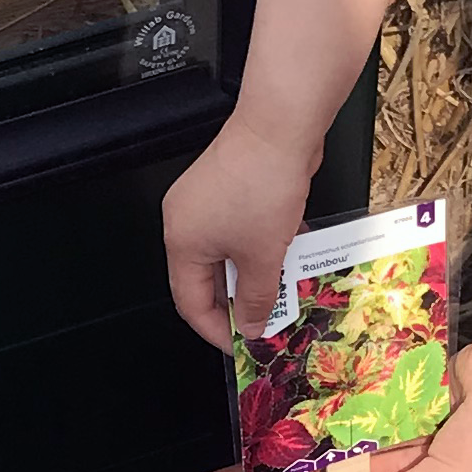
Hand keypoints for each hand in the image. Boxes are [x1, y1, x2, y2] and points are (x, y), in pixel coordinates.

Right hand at [160, 112, 318, 346]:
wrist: (279, 127)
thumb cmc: (263, 187)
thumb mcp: (263, 257)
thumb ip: (255, 299)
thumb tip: (249, 327)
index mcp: (181, 242)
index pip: (189, 303)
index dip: (216, 329)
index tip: (242, 345)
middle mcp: (184, 221)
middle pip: (207, 278)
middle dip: (240, 301)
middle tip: (268, 318)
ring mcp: (205, 201)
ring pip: (228, 254)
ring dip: (257, 273)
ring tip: (286, 287)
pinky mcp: (227, 187)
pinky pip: (240, 230)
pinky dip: (262, 246)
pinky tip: (290, 251)